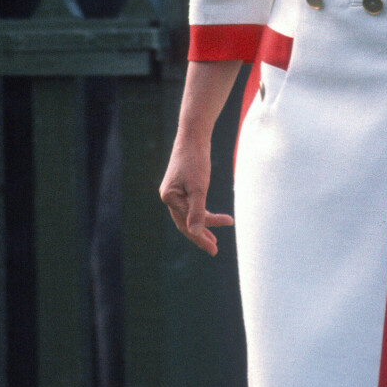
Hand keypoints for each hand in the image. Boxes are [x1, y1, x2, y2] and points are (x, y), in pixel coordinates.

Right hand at [159, 139, 233, 256]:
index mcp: (169, 197)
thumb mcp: (199, 187)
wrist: (194, 136)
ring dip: (202, 226)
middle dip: (200, 236)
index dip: (203, 235)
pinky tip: (211, 217)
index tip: (218, 243)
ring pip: (188, 215)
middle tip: (215, 250)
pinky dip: (202, 212)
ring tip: (215, 240)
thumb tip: (196, 233)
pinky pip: (190, 205)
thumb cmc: (196, 160)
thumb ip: (198, 211)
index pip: (187, 223)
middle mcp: (168, 196)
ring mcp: (174, 192)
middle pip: (185, 223)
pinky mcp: (181, 186)